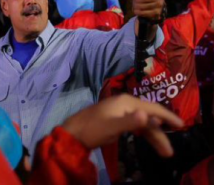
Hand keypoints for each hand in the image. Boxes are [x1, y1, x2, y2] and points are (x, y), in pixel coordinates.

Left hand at [62, 94, 182, 157]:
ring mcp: (122, 111)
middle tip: (169, 152)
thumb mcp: (113, 127)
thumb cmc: (93, 128)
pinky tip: (149, 141)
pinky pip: (137, 125)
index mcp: (127, 102)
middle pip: (150, 117)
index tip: (182, 125)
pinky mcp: (118, 119)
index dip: (168, 116)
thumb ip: (131, 122)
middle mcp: (127, 103)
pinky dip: (145, 134)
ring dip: (154, 136)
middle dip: (161, 134)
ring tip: (164, 153)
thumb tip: (149, 116)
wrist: (74, 131)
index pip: (153, 108)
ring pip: (144, 123)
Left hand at [131, 0, 165, 20]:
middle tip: (134, 1)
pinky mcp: (158, 12)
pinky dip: (141, 13)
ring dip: (140, 6)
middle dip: (140, 0)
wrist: (150, 1)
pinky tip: (136, 11)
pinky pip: (150, 13)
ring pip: (150, 6)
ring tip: (134, 6)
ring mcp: (161, 4)